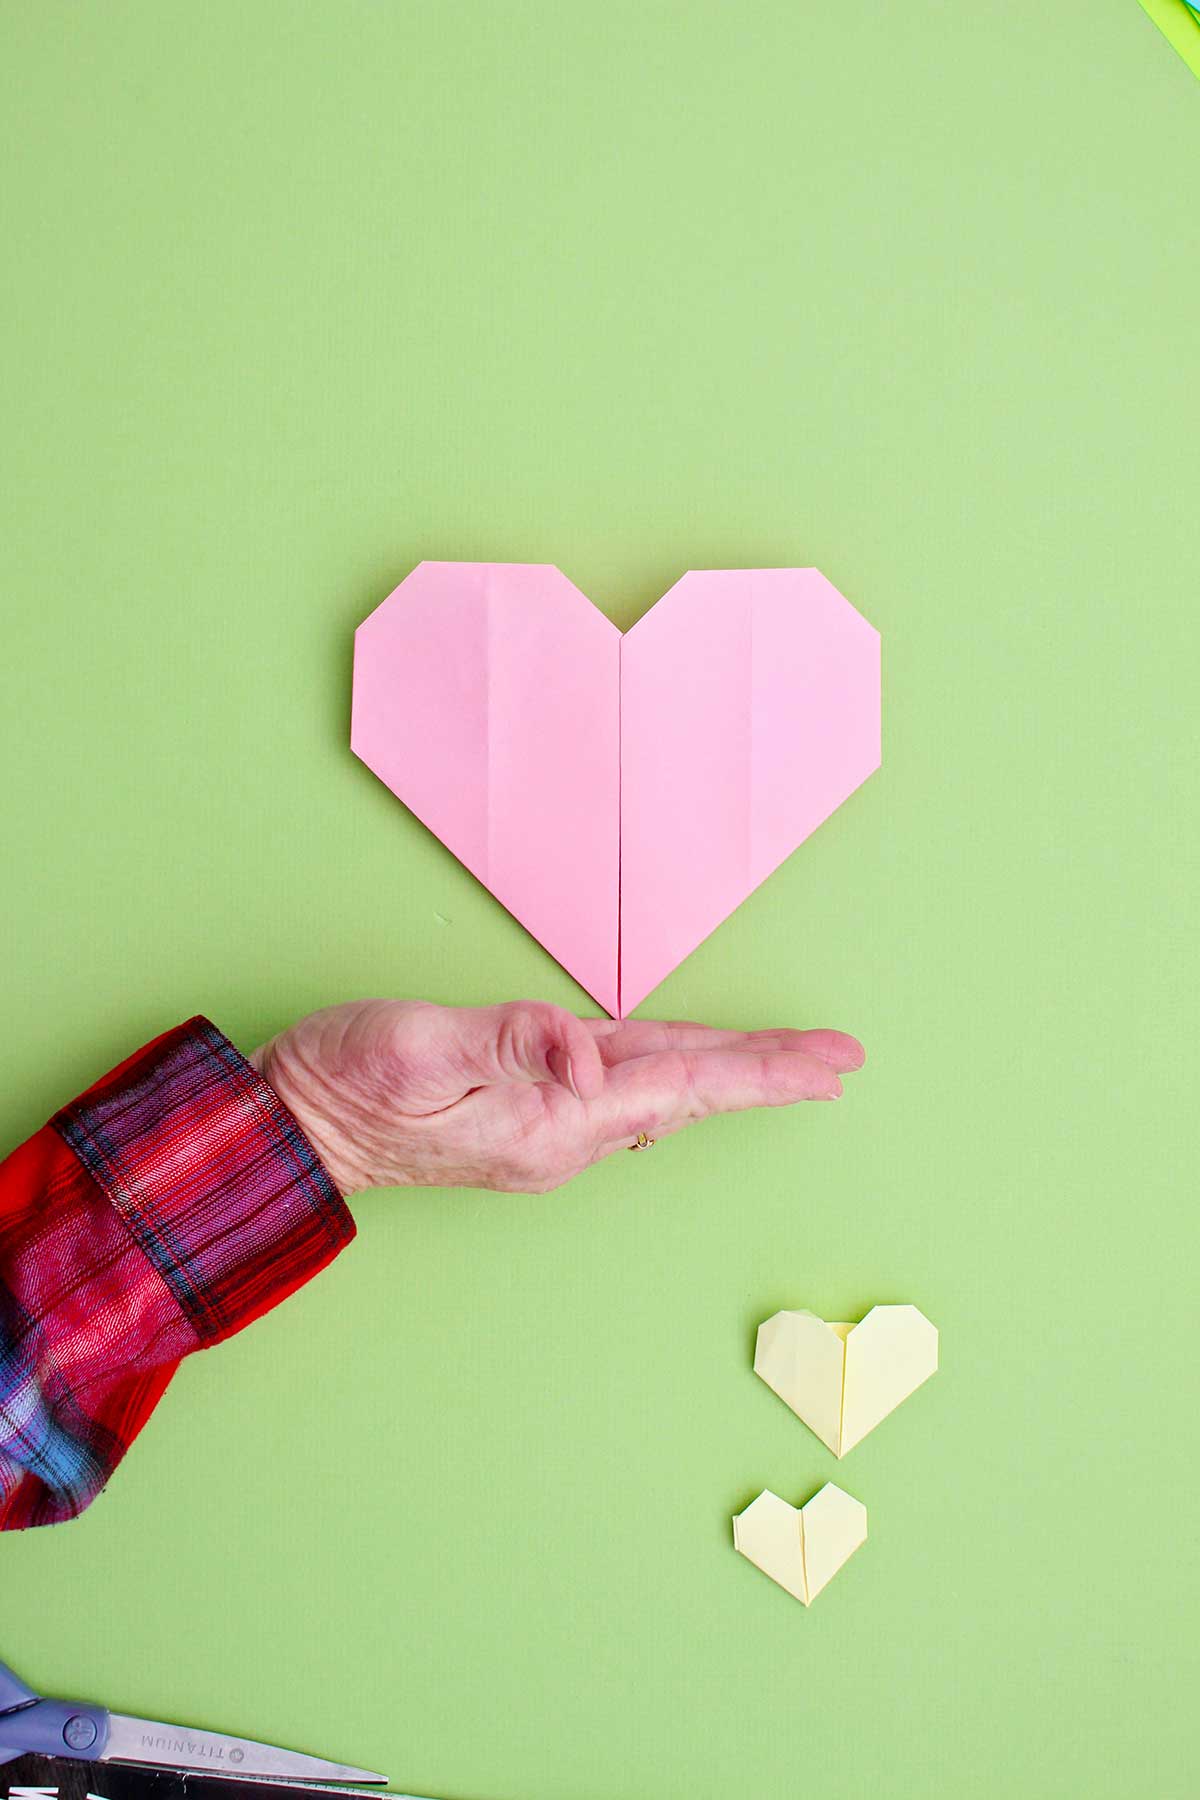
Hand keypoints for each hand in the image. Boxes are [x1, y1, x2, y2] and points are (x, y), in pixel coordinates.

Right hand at [250, 999, 864, 1197]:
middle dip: (767, 1075)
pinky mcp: (525, 1119)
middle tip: (840, 1060)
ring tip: (786, 1062)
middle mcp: (563, 1136)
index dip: (762, 1069)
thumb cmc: (347, 1083)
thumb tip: (587, 1052)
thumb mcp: (417, 1048)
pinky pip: (623, 1091)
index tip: (832, 1063)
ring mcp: (546, 1133)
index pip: (683, 1085)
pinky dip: (672, 1072)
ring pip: (661, 1095)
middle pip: (688, 1097)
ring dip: (727, 1076)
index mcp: (552, 1120)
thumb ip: (507, 1043)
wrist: (295, 1132)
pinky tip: (684, 1063)